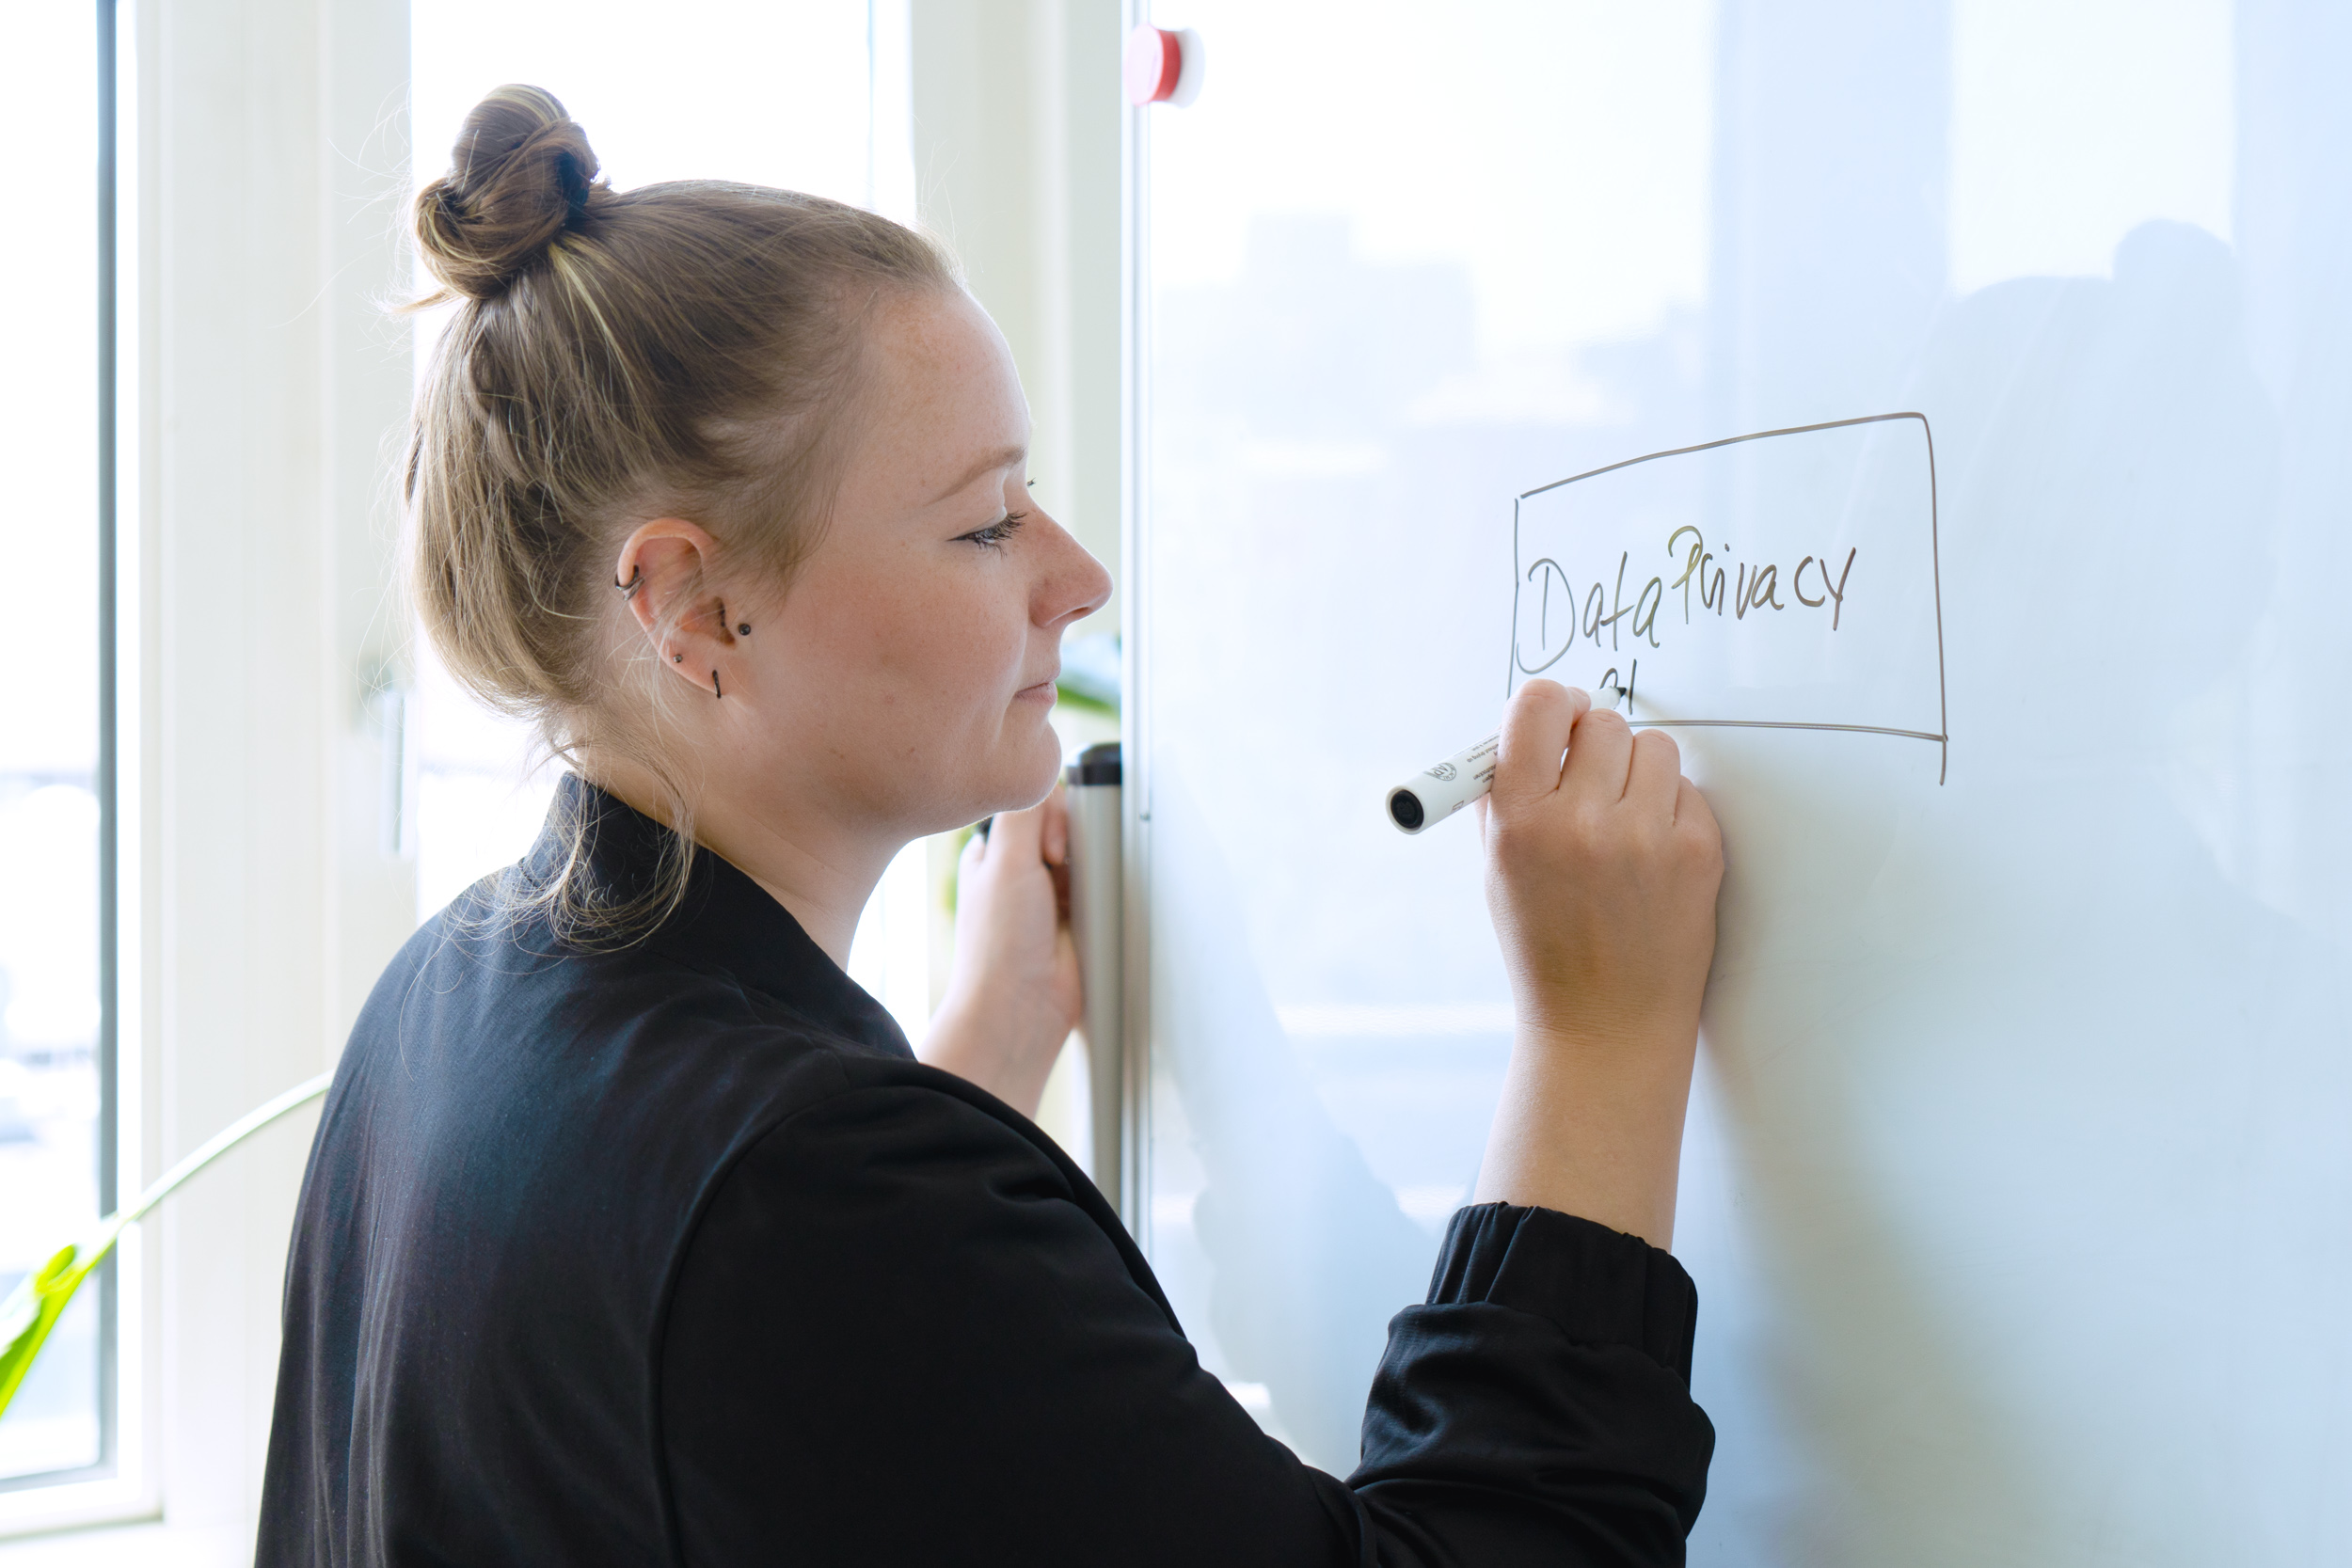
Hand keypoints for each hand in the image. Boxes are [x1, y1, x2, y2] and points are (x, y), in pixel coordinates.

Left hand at [920, 788, 1083, 1117]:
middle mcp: (1022, 873)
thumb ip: (1024, 812)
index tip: (1050, 848)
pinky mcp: (1080, 920)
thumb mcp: (1004, 859)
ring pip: (1090, 857)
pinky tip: (1094, 911)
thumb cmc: (1000, 945)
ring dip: (1092, 872)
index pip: (1035, 805)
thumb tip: (1043, 779)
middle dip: (1076, 845)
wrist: (1023, 1007)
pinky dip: (1105, 894)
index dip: (1052, 819)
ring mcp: (1053, 898)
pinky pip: (1104, 888)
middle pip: (1068, 828)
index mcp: (994, 853)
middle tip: (1065, 870)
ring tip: (1080, 897)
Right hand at [1472, 679, 1723, 1246]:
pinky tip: (1654, 857)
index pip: (1537, 705)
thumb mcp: (1499, 869)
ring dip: (1640, 774)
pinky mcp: (1697, 852)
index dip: (1552, 705)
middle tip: (1593, 779)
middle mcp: (1580, 822)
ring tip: (1627, 823)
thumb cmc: (1547, 946)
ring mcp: (1644, 838)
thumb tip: (1531, 724)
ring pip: (1655, 748)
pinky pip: (1688, 792)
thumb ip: (1508, 793)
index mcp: (1518, 821)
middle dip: (1596, 744)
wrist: (1605, 1024)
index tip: (1560, 717)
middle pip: (1602, 721)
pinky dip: (1672, 812)